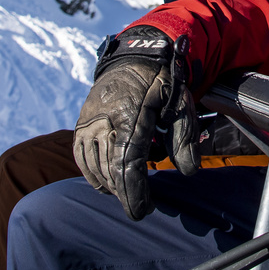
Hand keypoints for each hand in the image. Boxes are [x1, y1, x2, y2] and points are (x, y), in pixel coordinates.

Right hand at [73, 26, 199, 219]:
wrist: (134, 57)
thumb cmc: (161, 82)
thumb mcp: (180, 103)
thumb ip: (183, 138)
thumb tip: (188, 172)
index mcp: (129, 115)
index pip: (125, 164)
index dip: (133, 193)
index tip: (143, 211)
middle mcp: (102, 120)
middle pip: (109, 171)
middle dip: (127, 193)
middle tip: (146, 202)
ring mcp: (87, 122)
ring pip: (94, 168)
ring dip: (112, 185)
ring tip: (132, 188)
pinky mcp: (80, 125)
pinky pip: (82, 159)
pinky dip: (95, 174)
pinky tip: (110, 180)